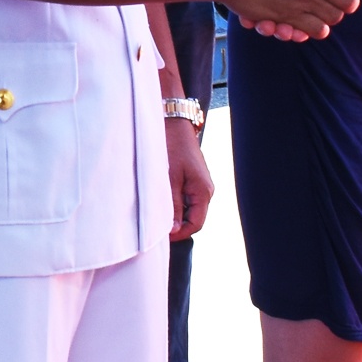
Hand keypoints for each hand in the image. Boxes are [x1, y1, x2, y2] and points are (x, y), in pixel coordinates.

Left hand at [164, 117, 214, 241]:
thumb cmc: (172, 147)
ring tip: (157, 211)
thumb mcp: (169, 179)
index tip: (161, 237)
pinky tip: (162, 199)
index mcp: (203, 191)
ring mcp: (201, 185)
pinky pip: (187, 199)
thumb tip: (174, 230)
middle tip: (156, 225)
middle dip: (176, 225)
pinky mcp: (194, 179)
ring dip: (175, 214)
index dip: (179, 234)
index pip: (196, 224)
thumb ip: (173, 206)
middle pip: (193, 219)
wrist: (174, 123)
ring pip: (189, 209)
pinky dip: (175, 203)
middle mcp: (206, 190)